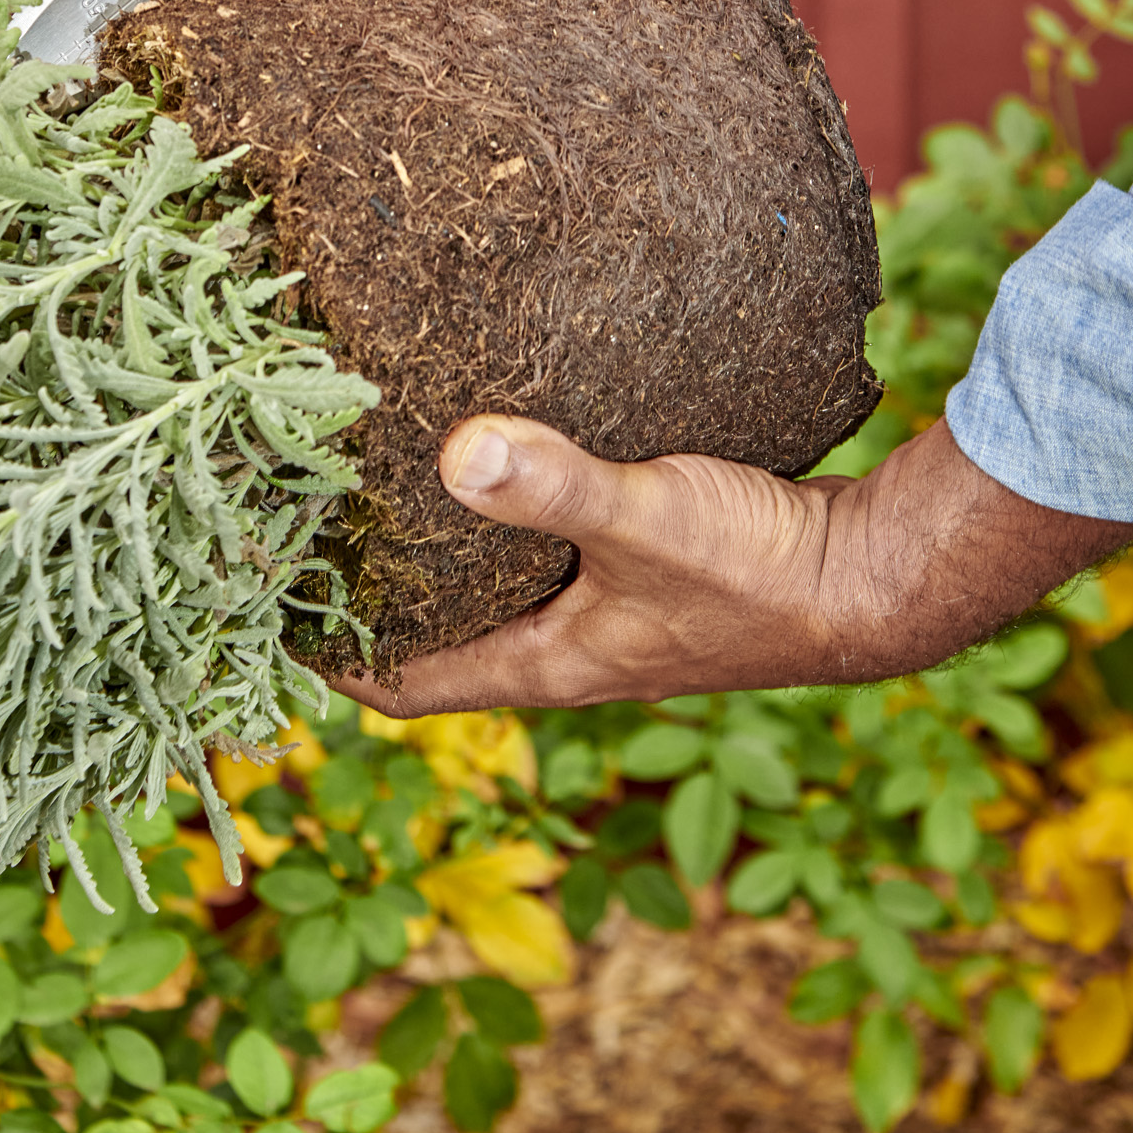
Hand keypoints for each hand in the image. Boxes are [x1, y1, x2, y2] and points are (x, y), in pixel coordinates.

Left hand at [338, 412, 1132, 716]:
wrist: (875, 580)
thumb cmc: (762, 570)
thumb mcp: (649, 519)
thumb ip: (557, 485)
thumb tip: (455, 451)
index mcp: (547, 665)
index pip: (405, 683)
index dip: (328, 655)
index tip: (257, 610)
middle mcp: (568, 651)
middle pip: (438, 636)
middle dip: (371, 594)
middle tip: (301, 524)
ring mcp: (610, 615)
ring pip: (494, 591)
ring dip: (439, 554)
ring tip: (376, 480)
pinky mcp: (647, 572)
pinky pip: (548, 552)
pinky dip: (507, 517)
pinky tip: (499, 449)